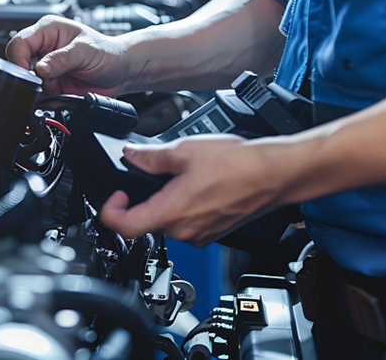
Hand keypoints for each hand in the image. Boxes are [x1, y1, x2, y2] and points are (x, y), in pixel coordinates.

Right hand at [6, 16, 133, 95]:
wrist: (121, 72)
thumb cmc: (108, 53)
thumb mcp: (85, 51)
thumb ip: (61, 59)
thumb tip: (40, 69)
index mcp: (48, 29)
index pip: (20, 42)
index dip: (19, 59)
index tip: (28, 75)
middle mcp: (43, 47)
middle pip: (17, 61)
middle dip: (27, 76)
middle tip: (42, 84)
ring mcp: (45, 67)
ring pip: (25, 80)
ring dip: (36, 88)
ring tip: (55, 88)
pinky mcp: (49, 84)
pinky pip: (37, 93)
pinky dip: (44, 98)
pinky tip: (57, 94)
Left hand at [98, 135, 294, 245]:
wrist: (275, 174)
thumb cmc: (239, 165)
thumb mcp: (184, 150)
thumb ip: (150, 157)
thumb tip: (130, 156)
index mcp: (172, 213)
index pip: (123, 227)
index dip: (110, 211)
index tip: (115, 195)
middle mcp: (185, 231)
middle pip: (145, 223)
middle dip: (141, 200)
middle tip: (148, 176)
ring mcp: (200, 235)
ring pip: (166, 223)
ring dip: (163, 203)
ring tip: (178, 178)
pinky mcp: (212, 233)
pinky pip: (186, 224)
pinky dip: (182, 208)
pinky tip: (195, 187)